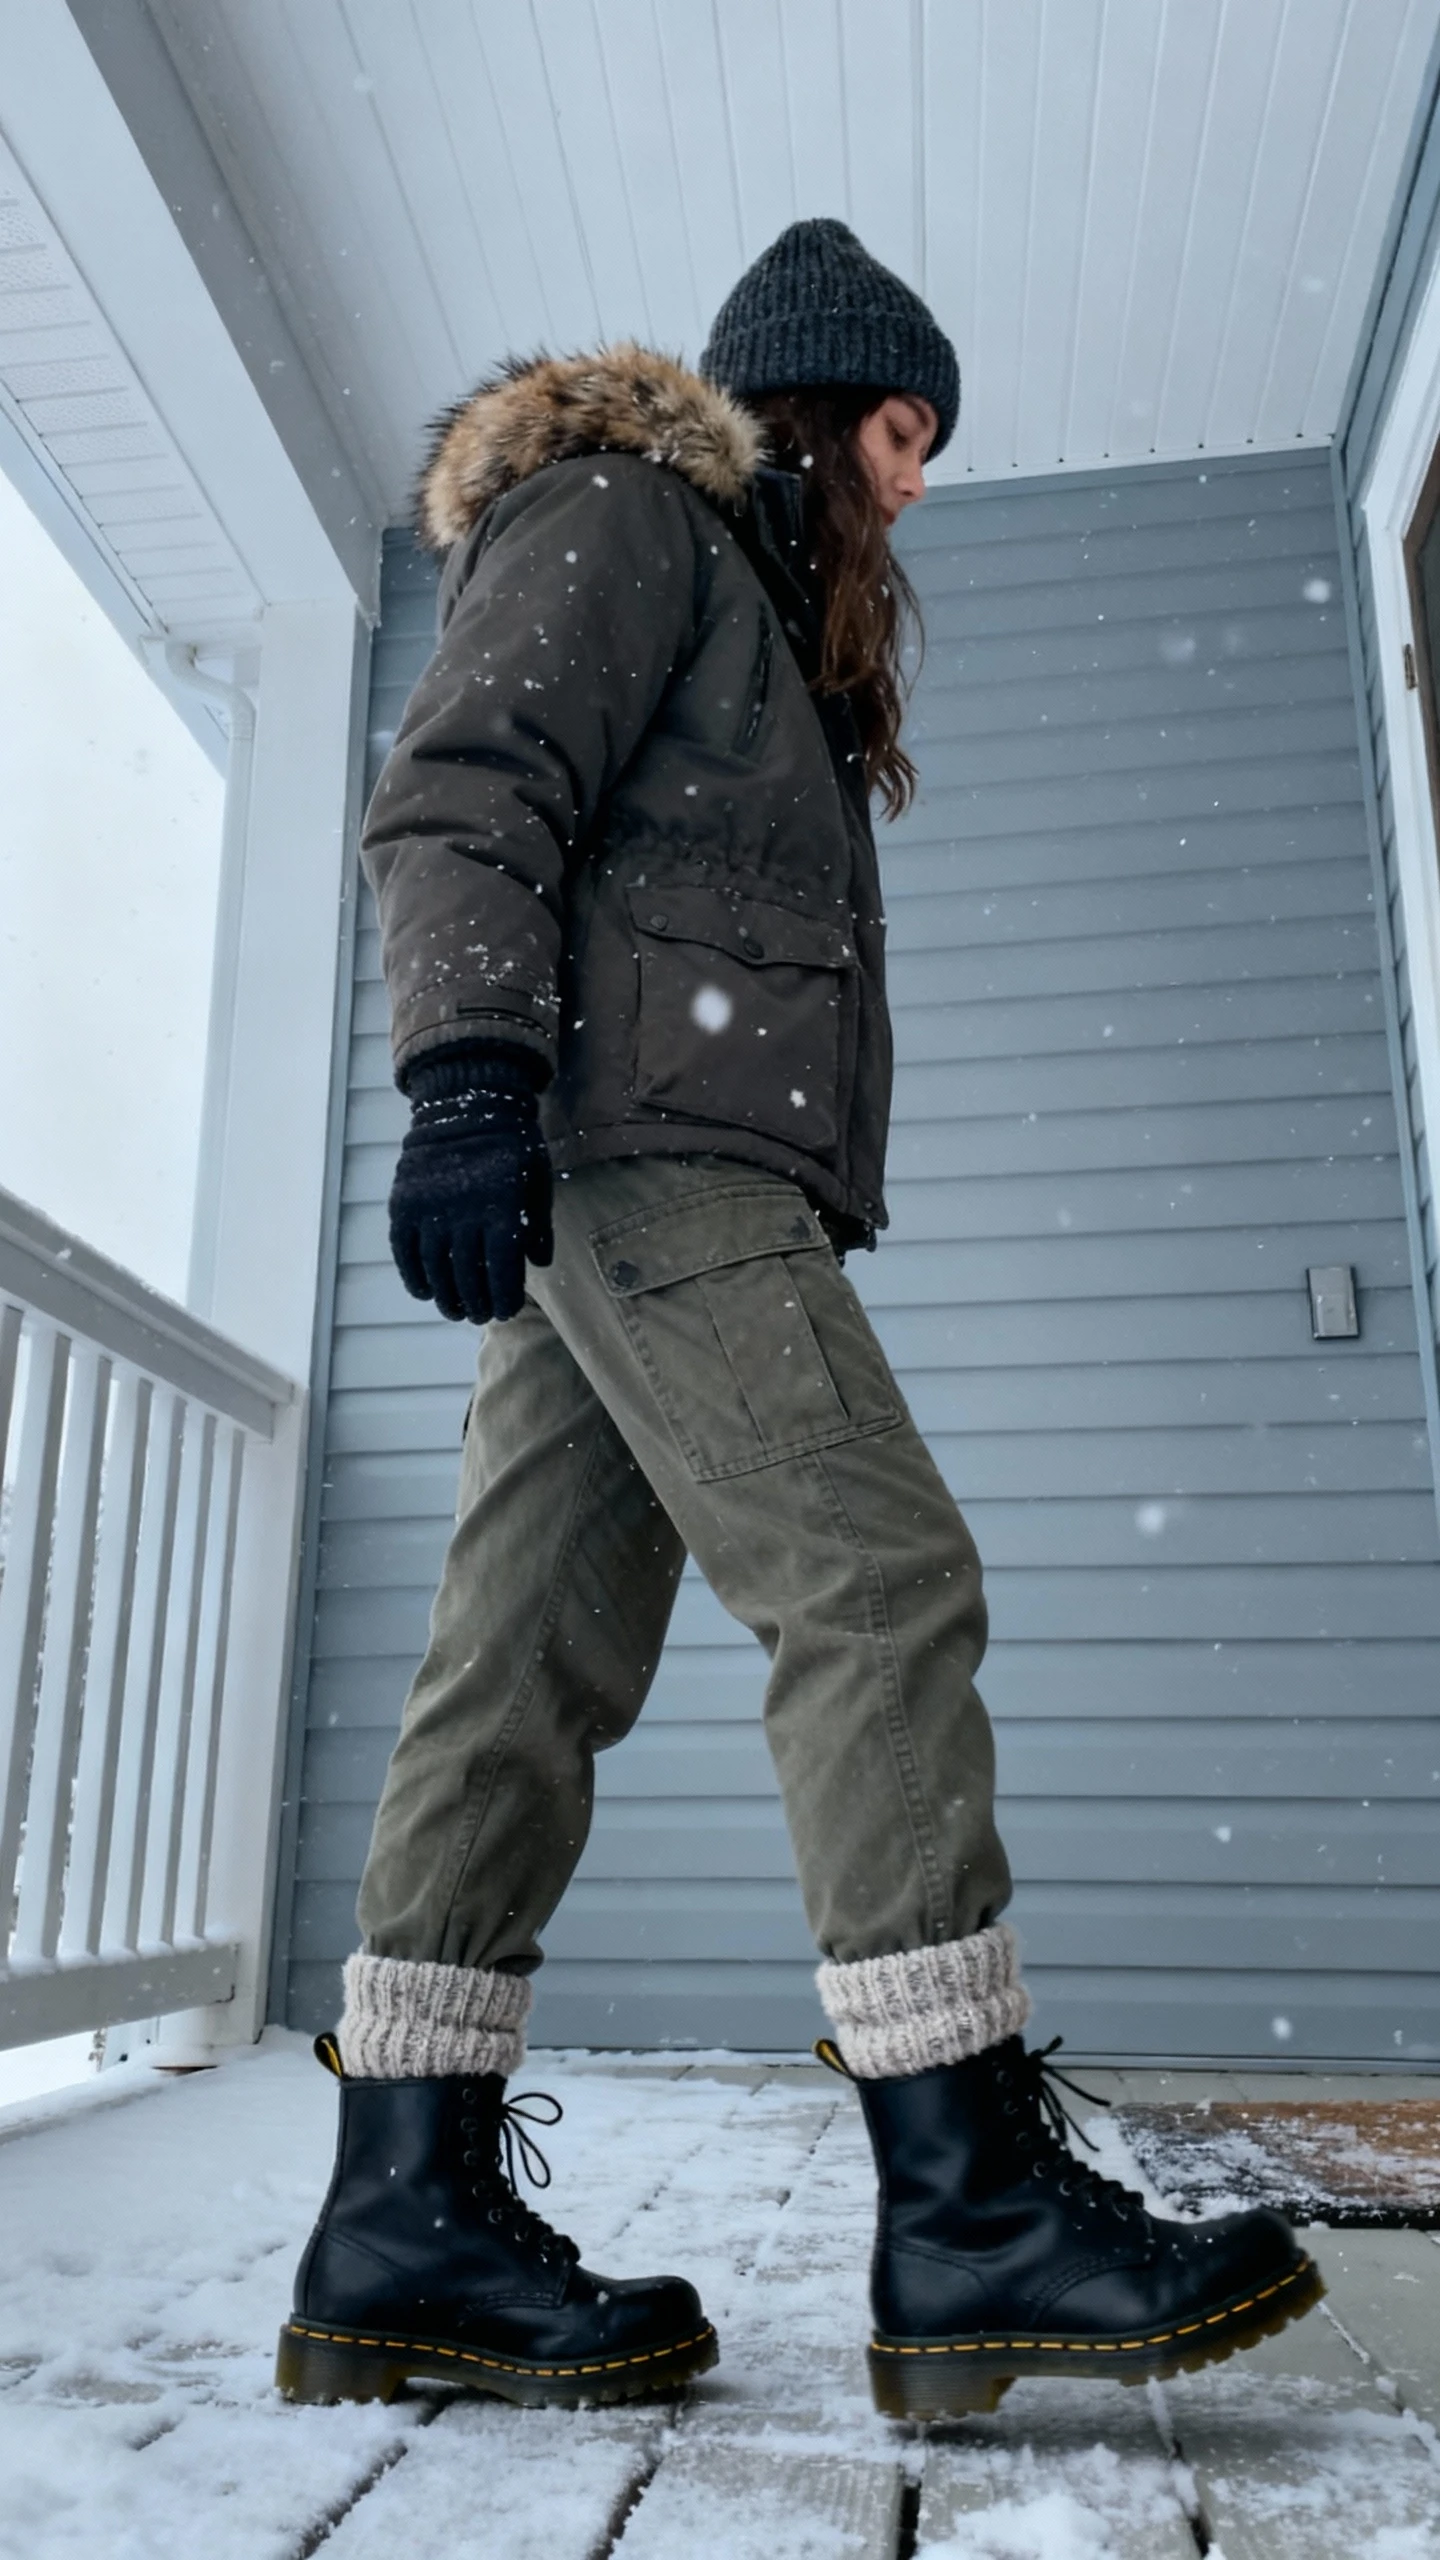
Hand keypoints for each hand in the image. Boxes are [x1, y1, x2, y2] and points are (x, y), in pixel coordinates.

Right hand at [388, 1049, 552, 1323]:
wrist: (466, 1102)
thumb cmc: (511, 1145)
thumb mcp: (536, 1178)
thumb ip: (538, 1224)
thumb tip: (538, 1264)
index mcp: (502, 1207)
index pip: (502, 1270)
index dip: (503, 1297)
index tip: (504, 1311)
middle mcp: (463, 1210)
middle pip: (467, 1275)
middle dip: (475, 1303)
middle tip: (479, 1316)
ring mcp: (429, 1207)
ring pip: (435, 1268)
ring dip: (445, 1296)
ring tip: (455, 1310)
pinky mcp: (403, 1203)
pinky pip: (405, 1251)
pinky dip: (413, 1276)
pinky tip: (425, 1291)